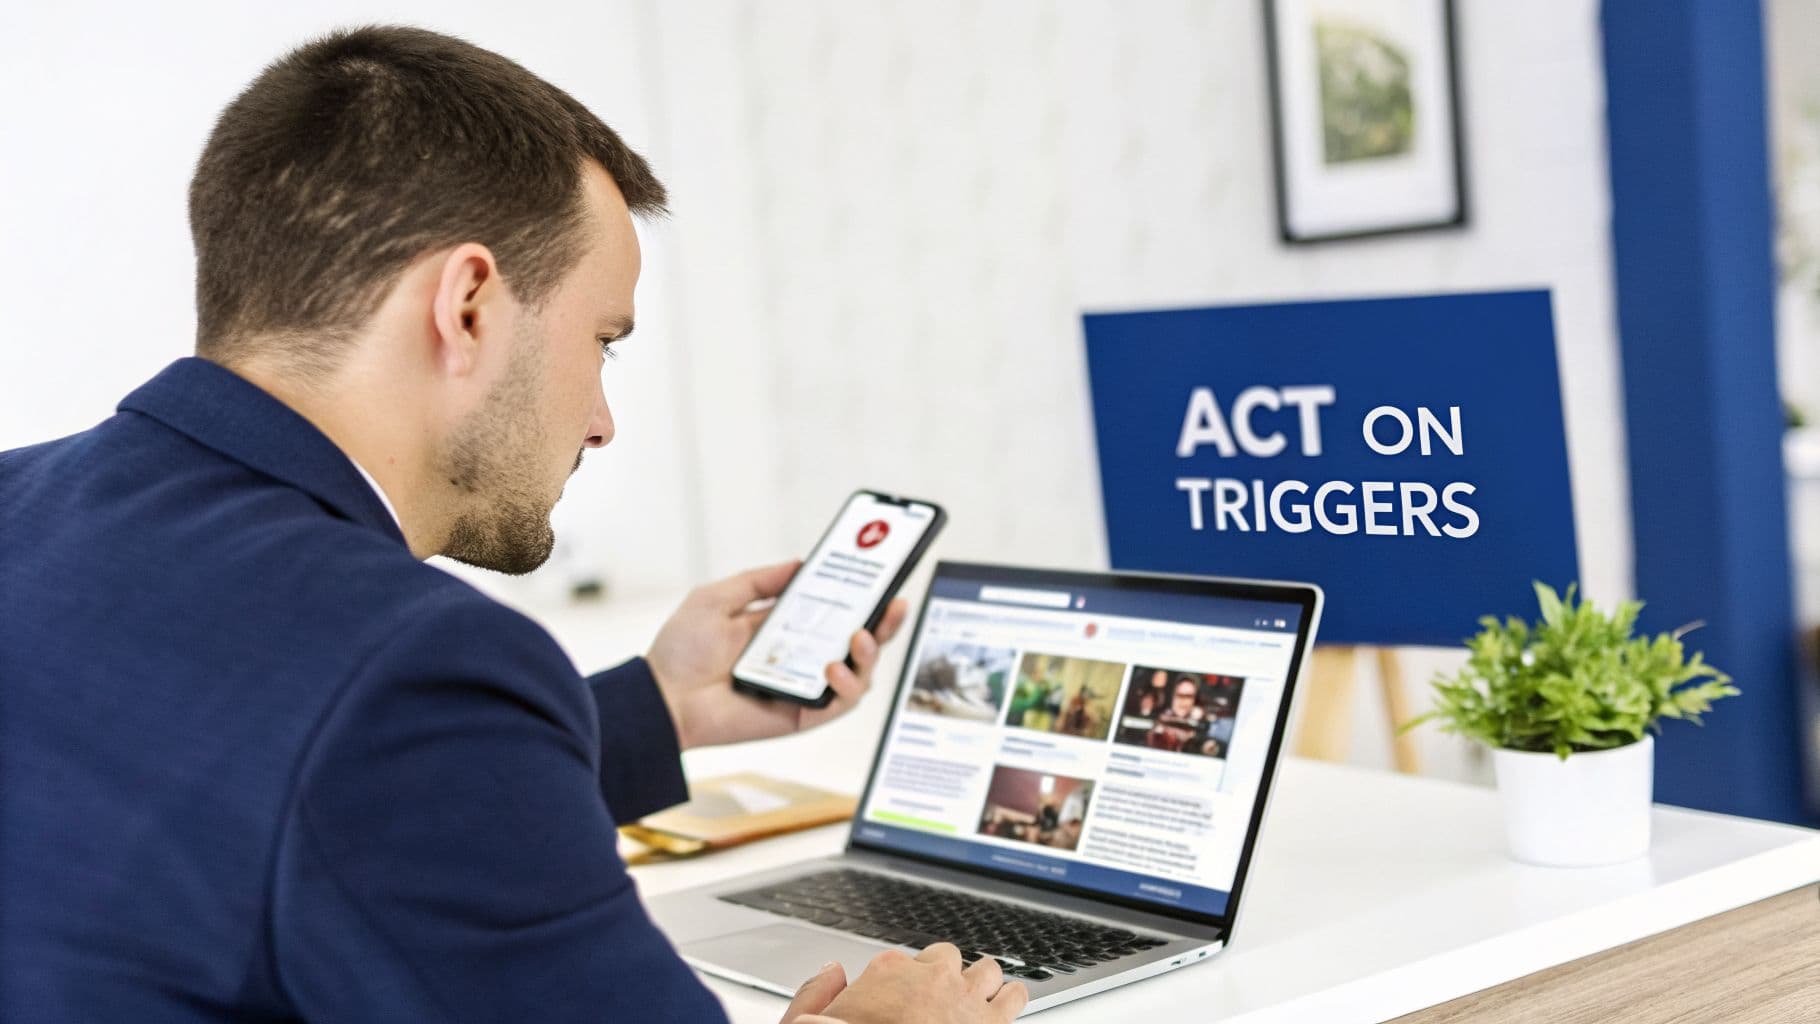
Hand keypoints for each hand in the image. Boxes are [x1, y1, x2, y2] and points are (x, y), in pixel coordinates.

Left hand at [646, 560, 909, 749]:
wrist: (662, 695)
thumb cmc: (682, 650)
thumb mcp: (718, 597)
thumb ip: (759, 581)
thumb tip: (800, 563)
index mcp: (786, 630)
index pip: (836, 612)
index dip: (864, 599)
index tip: (884, 581)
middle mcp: (801, 659)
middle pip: (859, 644)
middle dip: (885, 625)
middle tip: (895, 606)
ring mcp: (804, 688)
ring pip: (859, 676)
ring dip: (869, 656)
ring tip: (859, 638)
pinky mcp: (800, 715)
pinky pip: (838, 706)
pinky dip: (845, 688)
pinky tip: (832, 670)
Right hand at [790, 944, 1028, 1023]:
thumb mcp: (811, 1023)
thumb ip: (816, 995)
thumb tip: (830, 972)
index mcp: (888, 972)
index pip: (902, 961)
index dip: (903, 981)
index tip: (899, 999)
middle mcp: (931, 976)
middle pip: (947, 958)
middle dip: (945, 976)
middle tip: (939, 999)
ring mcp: (965, 997)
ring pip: (986, 970)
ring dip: (982, 983)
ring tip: (977, 998)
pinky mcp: (992, 1022)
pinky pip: (1016, 996)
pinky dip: (1011, 999)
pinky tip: (1005, 1006)